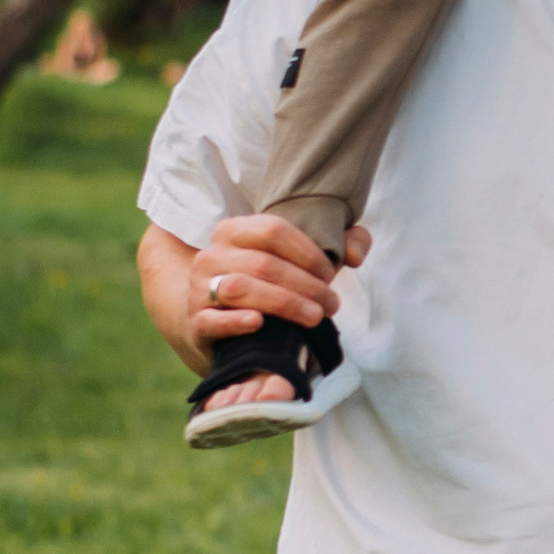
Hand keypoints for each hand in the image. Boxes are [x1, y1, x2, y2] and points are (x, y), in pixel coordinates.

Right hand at [161, 214, 368, 374]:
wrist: (215, 321)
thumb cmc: (267, 285)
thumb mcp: (299, 260)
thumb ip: (341, 243)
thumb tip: (356, 255)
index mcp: (233, 231)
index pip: (273, 230)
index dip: (308, 253)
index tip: (330, 274)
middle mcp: (212, 255)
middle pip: (263, 264)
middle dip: (305, 285)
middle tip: (331, 304)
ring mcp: (199, 288)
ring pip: (241, 289)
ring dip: (284, 304)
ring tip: (314, 317)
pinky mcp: (196, 321)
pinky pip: (212, 320)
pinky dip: (236, 321)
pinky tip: (259, 323)